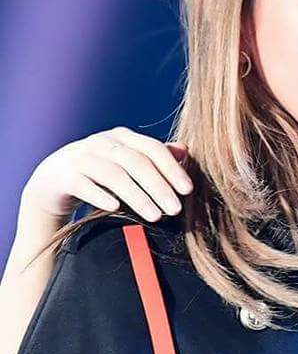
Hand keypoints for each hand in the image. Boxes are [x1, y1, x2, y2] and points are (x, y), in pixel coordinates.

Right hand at [21, 127, 192, 222]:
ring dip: (137, 196)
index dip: (172, 168)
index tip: (188, 190)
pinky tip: (116, 209)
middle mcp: (101, 143)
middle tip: (175, 209)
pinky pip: (84, 185)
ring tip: (155, 216)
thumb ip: (155, 156)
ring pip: (113, 174)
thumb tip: (185, 150)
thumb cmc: (99, 171)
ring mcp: (80, 157)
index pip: (152, 148)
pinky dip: (100, 196)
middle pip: (135, 162)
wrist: (53, 179)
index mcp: (122, 137)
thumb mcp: (127, 161)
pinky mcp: (63, 175)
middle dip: (158, 186)